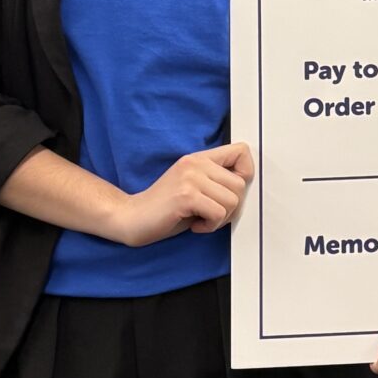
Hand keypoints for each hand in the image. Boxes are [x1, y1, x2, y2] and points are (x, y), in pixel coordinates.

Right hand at [109, 144, 253, 246]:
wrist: (131, 218)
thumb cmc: (166, 209)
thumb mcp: (195, 188)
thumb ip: (216, 182)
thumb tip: (246, 189)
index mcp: (199, 158)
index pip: (241, 152)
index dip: (245, 174)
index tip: (229, 193)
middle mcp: (195, 163)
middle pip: (241, 184)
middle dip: (231, 207)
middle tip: (211, 214)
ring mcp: (190, 178)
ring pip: (233, 201)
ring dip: (220, 218)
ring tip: (201, 219)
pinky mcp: (186, 196)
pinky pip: (218, 213)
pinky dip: (210, 226)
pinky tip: (195, 225)